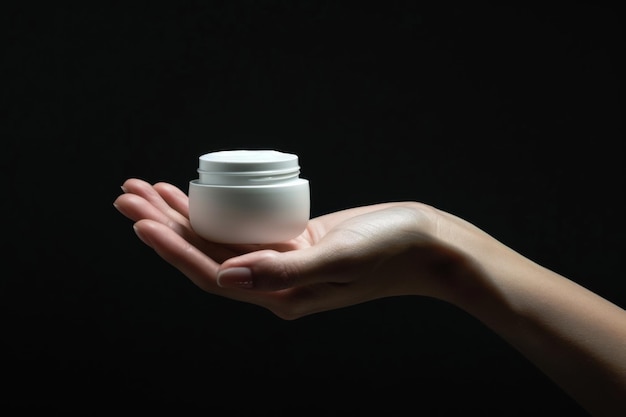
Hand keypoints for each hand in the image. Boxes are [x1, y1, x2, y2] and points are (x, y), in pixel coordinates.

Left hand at [113, 178, 473, 318]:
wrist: (425, 244)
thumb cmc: (390, 251)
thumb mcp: (340, 257)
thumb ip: (285, 270)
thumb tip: (227, 276)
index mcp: (281, 296)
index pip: (213, 273)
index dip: (173, 248)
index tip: (139, 218)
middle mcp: (275, 282)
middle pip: (207, 254)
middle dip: (164, 225)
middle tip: (126, 193)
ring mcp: (283, 260)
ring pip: (220, 238)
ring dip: (182, 214)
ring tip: (146, 188)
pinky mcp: (293, 239)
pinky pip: (244, 225)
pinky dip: (217, 208)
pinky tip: (195, 192)